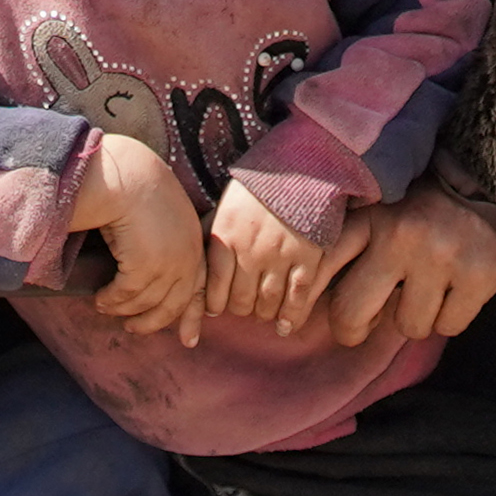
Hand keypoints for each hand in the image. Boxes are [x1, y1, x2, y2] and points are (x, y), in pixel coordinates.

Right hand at [75, 144, 206, 344]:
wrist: (126, 173)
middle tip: (133, 329)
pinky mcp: (146, 267)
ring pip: (146, 302)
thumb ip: (165, 238)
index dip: (193, 315)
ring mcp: (170, 263)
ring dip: (123, 309)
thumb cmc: (137, 186)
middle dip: (153, 322)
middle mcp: (188, 256)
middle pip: (174, 304)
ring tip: (105, 307)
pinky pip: (126, 295)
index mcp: (195, 243)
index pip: (199, 288)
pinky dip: (111, 300)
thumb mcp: (161, 215)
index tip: (189, 340)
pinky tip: (100, 298)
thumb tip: (153, 264)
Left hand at [201, 179, 349, 331]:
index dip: (214, 303)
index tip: (217, 306)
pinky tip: (286, 326)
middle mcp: (250, 250)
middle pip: (240, 301)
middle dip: (240, 309)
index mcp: (225, 236)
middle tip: (243, 307)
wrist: (299, 168)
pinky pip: (297, 297)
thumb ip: (207, 240)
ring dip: (264, 313)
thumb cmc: (254, 192)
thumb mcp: (223, 210)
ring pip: (267, 303)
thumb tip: (187, 271)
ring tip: (264, 312)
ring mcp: (280, 255)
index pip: (212, 287)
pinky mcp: (308, 258)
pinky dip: (291, 317)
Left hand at [316, 186, 495, 346]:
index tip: (292, 319)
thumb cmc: (446, 193)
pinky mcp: (479, 277)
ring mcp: (440, 258)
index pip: (320, 261)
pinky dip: (454, 314)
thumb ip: (365, 233)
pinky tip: (461, 287)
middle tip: (360, 327)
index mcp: (374, 214)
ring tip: (433, 286)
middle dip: (353, 329)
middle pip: (350, 313)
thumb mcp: (395, 199)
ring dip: (418, 315)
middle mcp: (399, 236)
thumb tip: (326, 291)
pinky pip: (449, 325)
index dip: (301, 296)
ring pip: (407, 325)